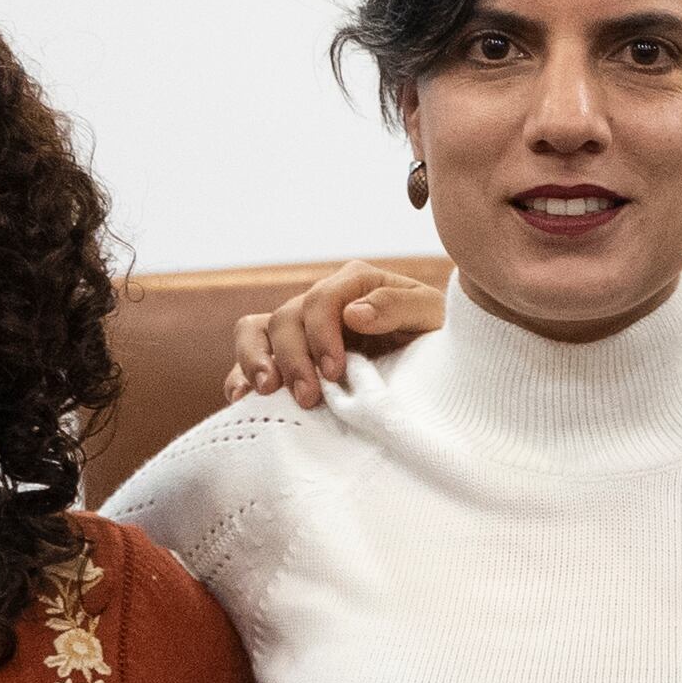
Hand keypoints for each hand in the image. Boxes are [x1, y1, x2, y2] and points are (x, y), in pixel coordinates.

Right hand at [226, 259, 432, 409]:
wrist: (440, 368)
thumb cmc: (438, 337)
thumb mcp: (432, 317)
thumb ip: (399, 306)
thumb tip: (355, 313)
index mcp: (356, 283)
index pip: (322, 299)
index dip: (322, 334)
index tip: (336, 371)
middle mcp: (322, 301)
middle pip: (286, 318)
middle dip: (294, 358)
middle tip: (310, 397)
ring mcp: (302, 328)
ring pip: (256, 329)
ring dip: (257, 360)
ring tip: (267, 391)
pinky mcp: (289, 356)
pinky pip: (250, 357)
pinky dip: (241, 375)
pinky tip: (242, 398)